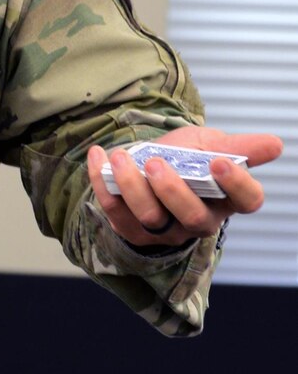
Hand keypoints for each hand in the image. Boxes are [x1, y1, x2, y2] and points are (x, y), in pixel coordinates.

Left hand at [87, 126, 282, 247]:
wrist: (145, 164)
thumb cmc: (184, 157)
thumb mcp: (209, 144)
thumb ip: (237, 147)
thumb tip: (275, 144)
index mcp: (226, 198)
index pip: (246, 202)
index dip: (237, 186)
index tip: (219, 162)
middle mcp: (198, 219)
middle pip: (193, 217)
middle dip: (173, 190)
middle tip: (156, 162)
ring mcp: (163, 229)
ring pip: (151, 217)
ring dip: (132, 185)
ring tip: (121, 157)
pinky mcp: (130, 229)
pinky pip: (115, 211)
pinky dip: (103, 181)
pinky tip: (99, 156)